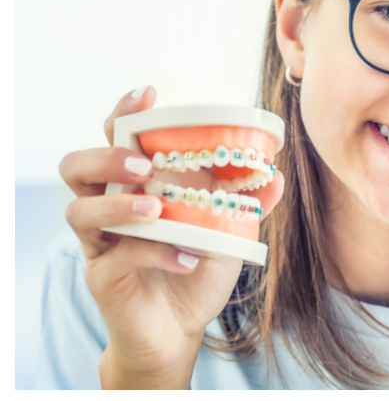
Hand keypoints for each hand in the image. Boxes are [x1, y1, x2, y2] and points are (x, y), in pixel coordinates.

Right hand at [59, 87, 284, 388]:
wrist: (181, 328)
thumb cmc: (197, 267)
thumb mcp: (228, 230)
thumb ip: (247, 201)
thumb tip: (275, 175)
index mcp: (138, 184)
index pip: (117, 138)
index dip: (125, 112)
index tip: (149, 95)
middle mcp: (111, 206)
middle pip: (78, 166)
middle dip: (107, 157)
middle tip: (143, 164)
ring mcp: (102, 242)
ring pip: (80, 210)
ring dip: (118, 204)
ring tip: (155, 207)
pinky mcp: (103, 276)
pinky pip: (117, 257)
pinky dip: (155, 253)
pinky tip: (186, 258)